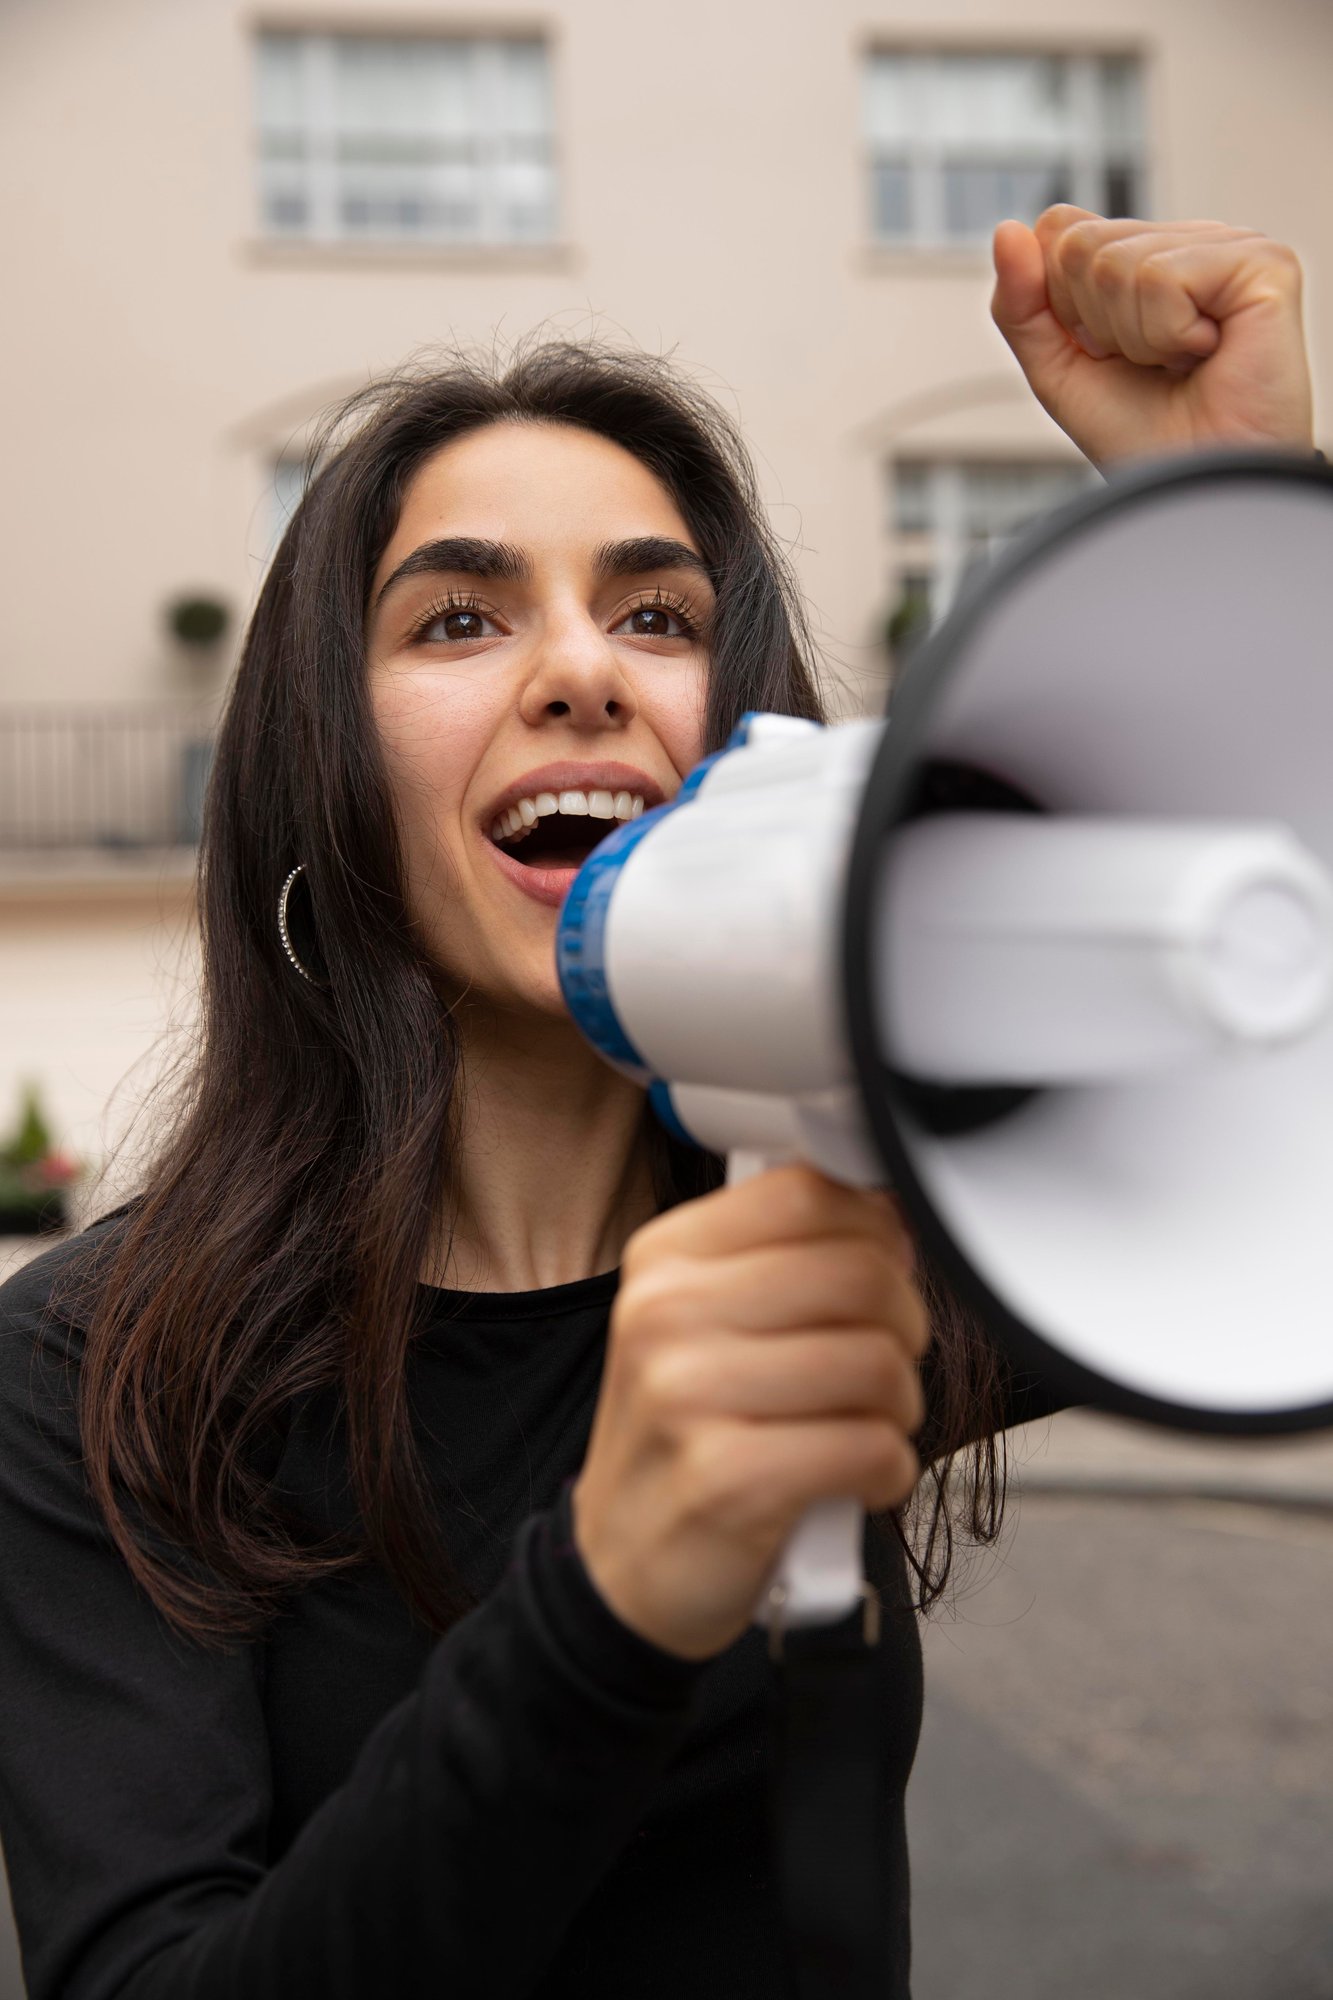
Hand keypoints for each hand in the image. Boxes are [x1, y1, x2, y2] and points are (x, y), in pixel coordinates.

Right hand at [571, 1165, 927, 1661]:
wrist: (623, 1568)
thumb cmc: (686, 1437)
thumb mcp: (703, 1324)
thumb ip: (785, 1259)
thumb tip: (896, 1219)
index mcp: (665, 1259)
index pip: (809, 1192)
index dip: (876, 1231)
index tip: (881, 1270)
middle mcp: (665, 1314)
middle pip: (861, 1272)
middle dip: (904, 1325)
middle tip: (879, 1362)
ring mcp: (688, 1395)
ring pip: (880, 1363)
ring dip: (898, 1408)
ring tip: (857, 1427)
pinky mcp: (727, 1479)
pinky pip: (874, 1449)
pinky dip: (888, 1471)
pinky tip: (851, 1479)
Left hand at [991, 206, 1314, 466]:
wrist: (1195, 493)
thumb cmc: (1144, 439)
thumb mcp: (1059, 372)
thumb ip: (1021, 305)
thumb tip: (1007, 231)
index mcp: (1144, 258)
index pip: (1060, 231)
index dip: (1061, 306)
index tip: (1104, 353)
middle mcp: (1187, 242)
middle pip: (1080, 243)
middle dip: (1095, 324)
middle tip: (1147, 364)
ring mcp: (1228, 246)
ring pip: (1117, 262)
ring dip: (1135, 338)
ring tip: (1180, 365)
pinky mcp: (1262, 263)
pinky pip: (1162, 276)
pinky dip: (1168, 335)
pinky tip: (1207, 355)